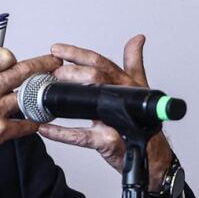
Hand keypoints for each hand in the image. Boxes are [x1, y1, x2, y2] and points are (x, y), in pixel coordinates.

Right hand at [0, 41, 60, 188]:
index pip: (4, 55)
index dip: (12, 57)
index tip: (16, 61)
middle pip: (24, 71)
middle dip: (44, 65)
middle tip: (54, 64)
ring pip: (29, 97)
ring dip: (41, 97)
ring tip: (49, 95)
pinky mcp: (0, 133)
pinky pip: (26, 125)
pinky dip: (33, 123)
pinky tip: (35, 122)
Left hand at [36, 35, 174, 197]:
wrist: (153, 158)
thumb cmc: (144, 124)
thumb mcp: (138, 90)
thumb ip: (133, 64)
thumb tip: (137, 39)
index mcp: (125, 85)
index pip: (100, 62)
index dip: (77, 54)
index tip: (56, 49)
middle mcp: (122, 98)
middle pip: (95, 76)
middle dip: (70, 71)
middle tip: (50, 72)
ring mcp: (116, 119)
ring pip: (90, 100)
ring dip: (66, 93)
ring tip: (47, 91)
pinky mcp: (109, 141)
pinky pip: (81, 136)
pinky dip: (61, 133)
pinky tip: (45, 128)